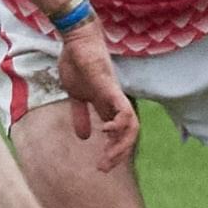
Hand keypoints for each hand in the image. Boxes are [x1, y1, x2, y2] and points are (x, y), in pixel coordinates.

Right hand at [56, 24, 140, 170]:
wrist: (77, 38)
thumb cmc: (77, 62)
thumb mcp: (76, 96)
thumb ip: (81, 116)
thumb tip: (84, 138)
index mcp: (108, 105)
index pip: (120, 133)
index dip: (115, 151)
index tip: (102, 165)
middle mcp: (116, 102)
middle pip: (130, 134)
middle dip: (119, 154)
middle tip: (103, 169)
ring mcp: (115, 94)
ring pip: (131, 125)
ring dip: (121, 145)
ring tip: (106, 158)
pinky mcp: (109, 87)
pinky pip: (122, 108)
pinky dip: (119, 124)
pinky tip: (106, 131)